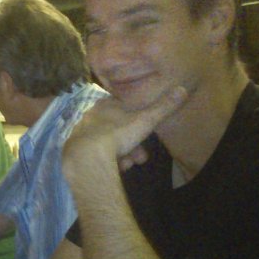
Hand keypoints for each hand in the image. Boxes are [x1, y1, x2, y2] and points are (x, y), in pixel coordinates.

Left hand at [65, 85, 187, 162]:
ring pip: (109, 144)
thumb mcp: (146, 120)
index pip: (124, 108)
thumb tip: (183, 89)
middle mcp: (91, 116)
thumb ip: (163, 107)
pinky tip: (115, 169)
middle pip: (119, 130)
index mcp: (106, 104)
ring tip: (128, 165)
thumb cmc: (118, 134)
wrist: (88, 157)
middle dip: (133, 145)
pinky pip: (97, 154)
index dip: (138, 121)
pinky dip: (108, 161)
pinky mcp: (76, 150)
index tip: (146, 133)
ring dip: (123, 155)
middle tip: (141, 158)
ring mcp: (82, 133)